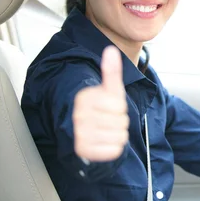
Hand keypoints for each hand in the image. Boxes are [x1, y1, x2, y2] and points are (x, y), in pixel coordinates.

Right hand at [73, 46, 129, 161]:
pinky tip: (103, 142)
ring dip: (117, 135)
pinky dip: (113, 148)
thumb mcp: (109, 90)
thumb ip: (112, 71)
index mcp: (85, 98)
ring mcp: (79, 134)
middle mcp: (78, 115)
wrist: (86, 132)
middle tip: (108, 120)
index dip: (120, 107)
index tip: (110, 107)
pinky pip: (114, 150)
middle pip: (121, 121)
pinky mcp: (83, 151)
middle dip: (120, 122)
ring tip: (106, 130)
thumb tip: (111, 49)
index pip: (119, 106)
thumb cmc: (102, 108)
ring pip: (119, 136)